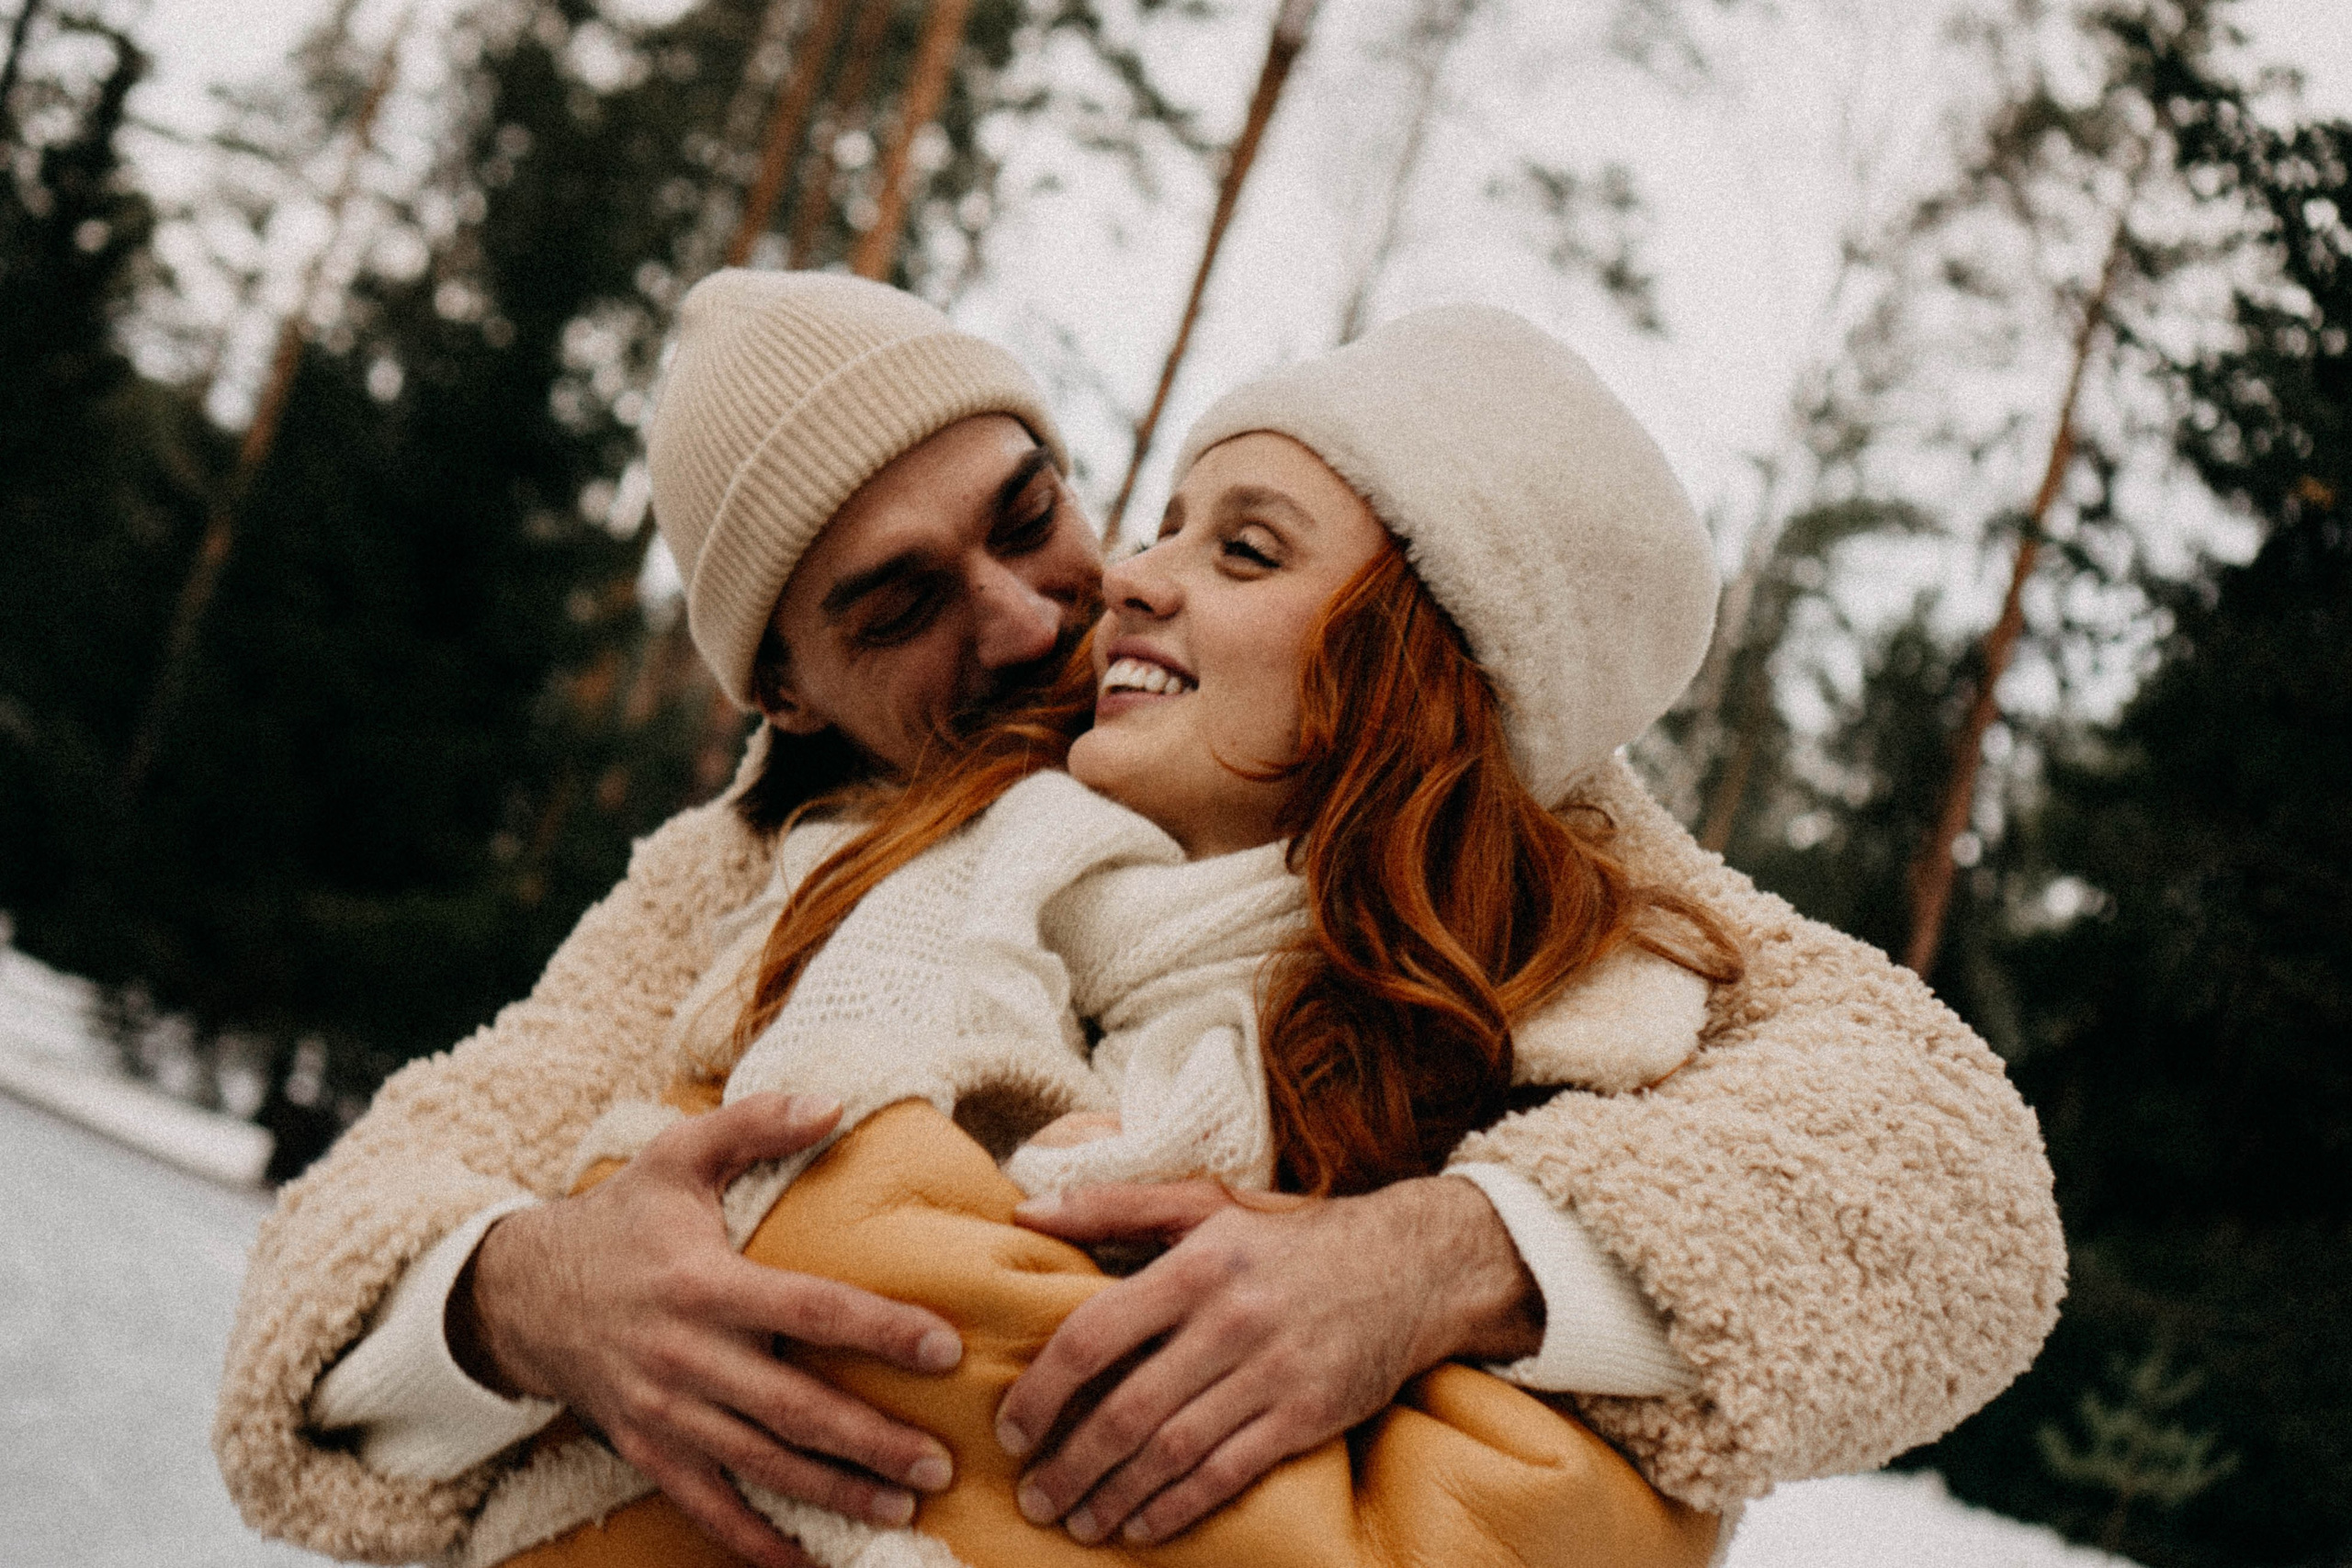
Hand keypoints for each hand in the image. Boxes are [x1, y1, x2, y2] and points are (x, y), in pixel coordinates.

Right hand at [451, 1093, 965, 1567]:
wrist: (520, 1295)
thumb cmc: (620, 1220)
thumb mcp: (677, 1156)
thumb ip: (756, 1122)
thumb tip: (835, 1102)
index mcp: (704, 1283)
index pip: (809, 1309)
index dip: (879, 1330)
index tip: (944, 1348)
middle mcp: (686, 1357)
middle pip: (794, 1407)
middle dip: (870, 1441)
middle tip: (940, 1464)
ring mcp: (665, 1414)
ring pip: (761, 1466)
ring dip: (833, 1494)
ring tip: (903, 1509)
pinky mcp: (647, 1452)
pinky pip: (708, 1508)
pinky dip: (757, 1543)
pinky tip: (809, 1561)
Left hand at [993, 1174, 1541, 1545]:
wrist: (1412, 1265)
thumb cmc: (1291, 1237)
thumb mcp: (1207, 1205)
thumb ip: (1113, 1205)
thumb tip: (1025, 1209)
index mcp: (1195, 1263)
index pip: (1094, 1335)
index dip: (1042, 1390)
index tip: (1011, 1429)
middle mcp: (1230, 1319)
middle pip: (1126, 1410)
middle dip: (1069, 1465)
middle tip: (1033, 1497)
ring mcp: (1271, 1372)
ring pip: (1171, 1452)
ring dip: (1113, 1497)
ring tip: (1076, 1522)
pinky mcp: (1307, 1415)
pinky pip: (1227, 1473)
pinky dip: (1176, 1507)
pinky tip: (1141, 1525)